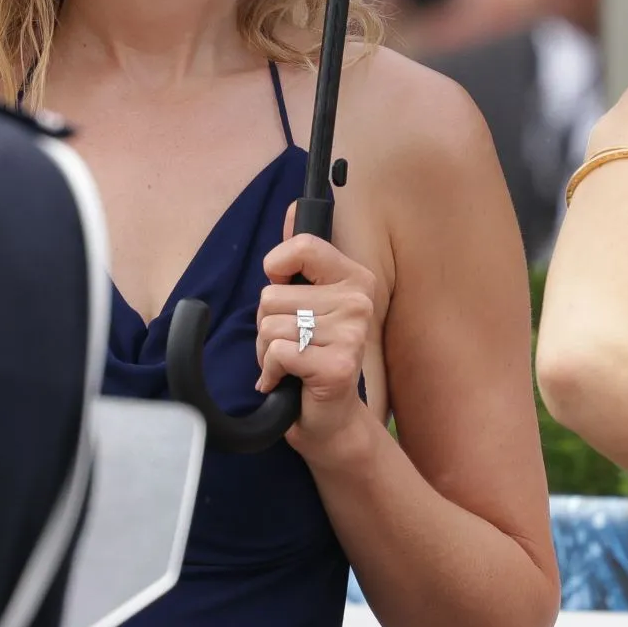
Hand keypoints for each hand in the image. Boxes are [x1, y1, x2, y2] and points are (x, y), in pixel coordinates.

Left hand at [255, 204, 374, 461]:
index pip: (302, 246)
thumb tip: (294, 207)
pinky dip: (271, 370)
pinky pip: (278, 352)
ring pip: (270, 324)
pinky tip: (289, 380)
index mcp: (355, 277)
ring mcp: (352, 334)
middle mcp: (359, 301)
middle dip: (268, 323)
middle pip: (273, 294)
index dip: (276, 268)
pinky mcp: (338, 365)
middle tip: (291, 344)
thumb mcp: (306, 300)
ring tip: (291, 363)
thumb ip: (299, 256)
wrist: (330, 419)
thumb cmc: (313, 355)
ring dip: (268, 350)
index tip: (283, 289)